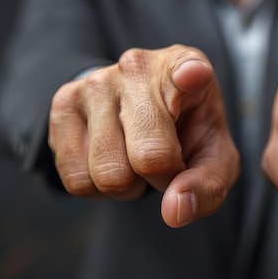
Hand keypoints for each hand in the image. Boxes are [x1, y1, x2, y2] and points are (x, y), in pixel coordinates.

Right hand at [48, 45, 239, 227]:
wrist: (141, 115)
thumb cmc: (187, 133)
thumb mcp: (214, 158)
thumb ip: (208, 186)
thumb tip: (174, 210)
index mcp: (186, 68)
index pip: (187, 68)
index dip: (190, 74)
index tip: (193, 74)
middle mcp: (138, 68)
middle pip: (149, 156)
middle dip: (160, 179)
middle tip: (165, 163)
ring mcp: (95, 82)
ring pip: (108, 174)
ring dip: (127, 187)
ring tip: (135, 159)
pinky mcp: (63, 104)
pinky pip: (76, 179)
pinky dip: (97, 189)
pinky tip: (111, 160)